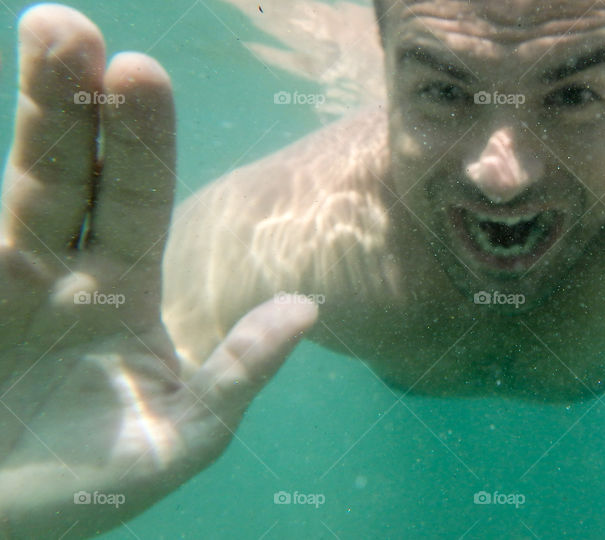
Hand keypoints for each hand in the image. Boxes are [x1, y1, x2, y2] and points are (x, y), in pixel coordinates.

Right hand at [0, 5, 315, 537]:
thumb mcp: (179, 438)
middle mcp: (64, 269)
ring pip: (23, 180)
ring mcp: (4, 276)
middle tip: (74, 30)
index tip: (142, 73)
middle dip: (74, 102)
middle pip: (73, 170)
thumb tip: (308, 308)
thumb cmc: (86, 489)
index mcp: (123, 292)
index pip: (138, 198)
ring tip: (48, 32)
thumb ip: (238, 373)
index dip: (141, 139)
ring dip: (34, 110)